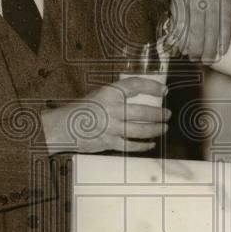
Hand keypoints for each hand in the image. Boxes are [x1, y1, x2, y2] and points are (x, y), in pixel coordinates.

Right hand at [40, 77, 169, 153]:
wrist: (63, 127)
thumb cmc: (80, 110)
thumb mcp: (98, 95)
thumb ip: (116, 96)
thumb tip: (140, 98)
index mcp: (109, 92)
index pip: (136, 86)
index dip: (152, 87)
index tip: (164, 91)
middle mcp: (112, 109)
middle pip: (143, 112)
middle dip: (159, 114)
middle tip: (167, 114)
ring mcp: (111, 127)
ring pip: (141, 130)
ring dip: (156, 129)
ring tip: (164, 128)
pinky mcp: (109, 142)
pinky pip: (131, 145)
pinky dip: (143, 145)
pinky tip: (150, 144)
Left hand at [166, 0, 230, 61]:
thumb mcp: (183, 5)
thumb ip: (178, 23)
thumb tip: (173, 48)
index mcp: (181, 0)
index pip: (179, 26)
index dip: (181, 42)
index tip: (183, 53)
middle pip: (195, 30)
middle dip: (195, 48)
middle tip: (195, 59)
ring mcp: (211, 0)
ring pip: (210, 30)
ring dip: (209, 48)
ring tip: (208, 59)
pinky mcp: (226, 3)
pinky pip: (224, 26)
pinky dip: (223, 40)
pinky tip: (222, 51)